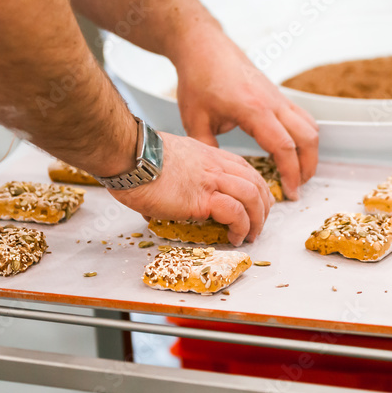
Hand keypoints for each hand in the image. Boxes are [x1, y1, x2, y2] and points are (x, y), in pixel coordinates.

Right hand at [107, 132, 273, 244]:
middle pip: (256, 182)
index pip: (244, 169)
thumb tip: (163, 202)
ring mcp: (211, 181)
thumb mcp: (167, 161)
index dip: (256, 187)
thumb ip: (175, 177)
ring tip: (251, 235)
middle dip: (264, 206)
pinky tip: (235, 237)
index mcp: (207, 155)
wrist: (127, 156)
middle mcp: (215, 165)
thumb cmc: (136, 158)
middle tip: (259, 224)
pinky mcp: (202, 198)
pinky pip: (235, 212)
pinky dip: (241, 227)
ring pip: (252, 196)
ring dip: (257, 219)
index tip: (256, 204)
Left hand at [172, 23, 318, 199]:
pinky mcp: (277, 94)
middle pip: (307, 138)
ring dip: (310, 151)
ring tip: (299, 171)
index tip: (290, 193)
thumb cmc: (198, 79)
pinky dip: (304, 136)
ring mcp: (278, 96)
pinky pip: (302, 116)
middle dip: (308, 167)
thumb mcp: (195, 119)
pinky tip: (292, 149)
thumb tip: (218, 174)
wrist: (204, 46)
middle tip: (297, 187)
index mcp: (254, 110)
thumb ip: (208, 149)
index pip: (284, 148)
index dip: (291, 174)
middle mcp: (272, 102)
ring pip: (310, 126)